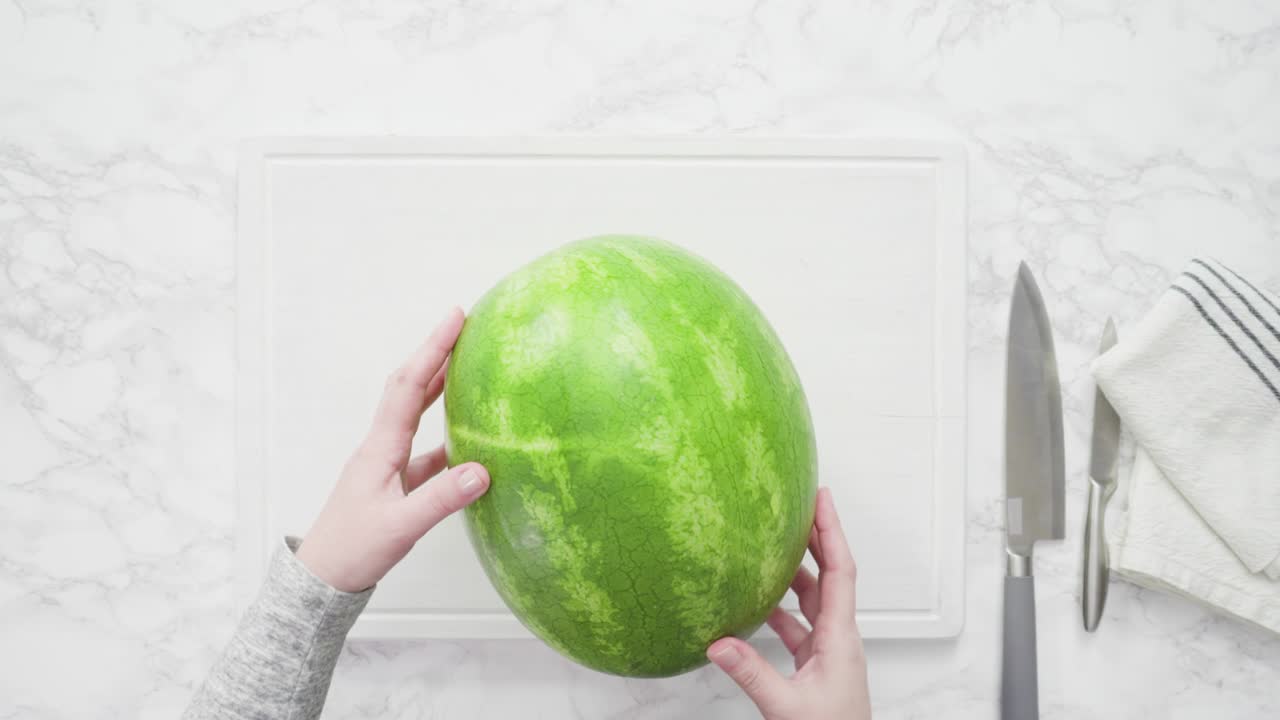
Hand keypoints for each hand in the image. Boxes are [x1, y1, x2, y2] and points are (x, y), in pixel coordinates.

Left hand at [295, 307, 489, 592]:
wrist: (323, 579)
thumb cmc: (353, 551)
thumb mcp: (400, 527)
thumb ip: (441, 499)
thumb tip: (483, 469)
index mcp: (380, 448)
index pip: (409, 386)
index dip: (433, 349)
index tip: (456, 318)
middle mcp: (382, 447)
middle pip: (410, 388)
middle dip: (435, 354)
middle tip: (462, 326)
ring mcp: (387, 464)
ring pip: (416, 415)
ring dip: (440, 387)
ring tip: (468, 366)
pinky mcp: (396, 483)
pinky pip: (426, 448)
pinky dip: (448, 435)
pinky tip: (471, 440)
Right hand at [707, 487, 870, 719]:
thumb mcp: (787, 708)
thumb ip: (751, 674)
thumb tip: (717, 642)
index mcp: (840, 639)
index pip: (840, 571)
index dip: (831, 531)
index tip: (822, 499)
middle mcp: (839, 639)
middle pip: (830, 575)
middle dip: (816, 538)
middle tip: (798, 505)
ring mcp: (829, 652)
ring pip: (814, 600)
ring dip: (797, 571)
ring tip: (774, 545)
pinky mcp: (816, 666)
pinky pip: (799, 626)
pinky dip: (781, 611)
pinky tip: (758, 605)